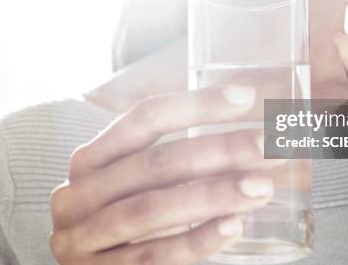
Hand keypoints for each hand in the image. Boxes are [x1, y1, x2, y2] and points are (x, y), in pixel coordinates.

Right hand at [50, 86, 283, 264]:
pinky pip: (153, 257)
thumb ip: (167, 164)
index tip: (246, 98)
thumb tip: (244, 136)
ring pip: (152, 209)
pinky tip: (234, 226)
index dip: (195, 105)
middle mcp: (79, 194)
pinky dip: (196, 241)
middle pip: (155, 163)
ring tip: (262, 186)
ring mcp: (84, 238)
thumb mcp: (127, 183)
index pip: (143, 119)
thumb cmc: (117, 218)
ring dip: (213, 195)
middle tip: (269, 145)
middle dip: (218, 151)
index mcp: (89, 160)